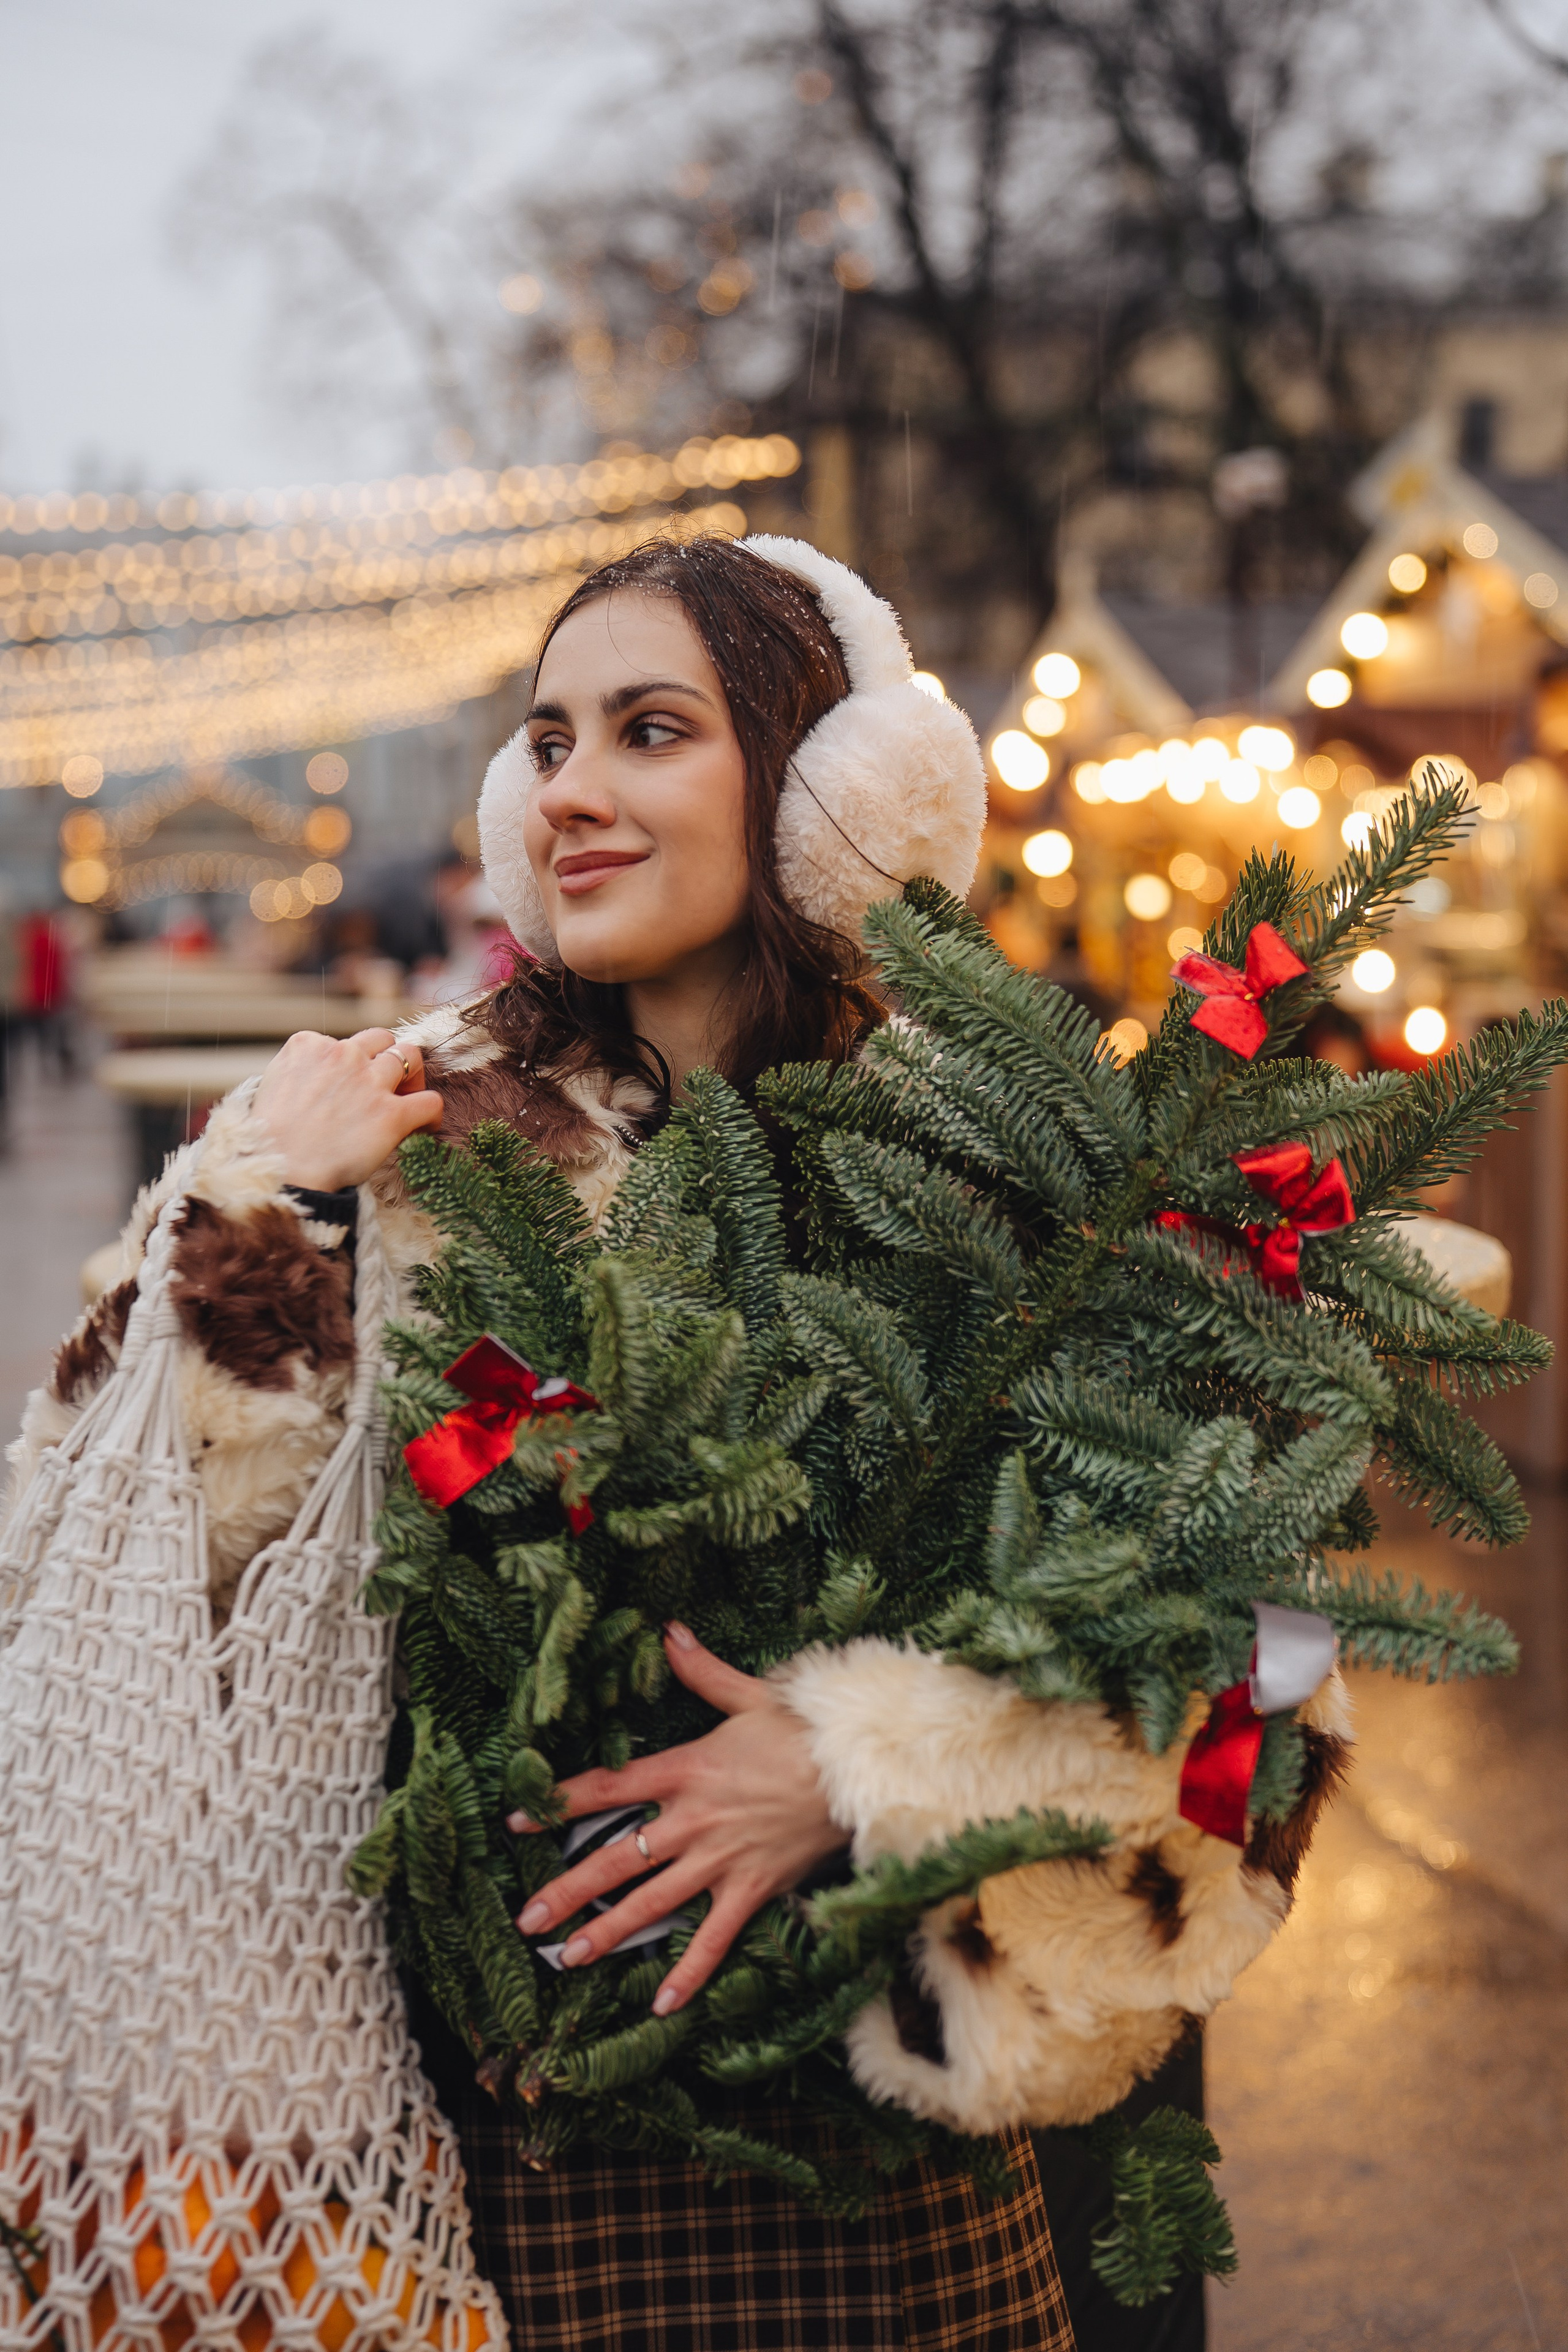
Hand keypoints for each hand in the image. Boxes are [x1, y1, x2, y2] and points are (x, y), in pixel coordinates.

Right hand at [252, 1028, 443, 1190]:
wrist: (280, 1170)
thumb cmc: (271, 1139)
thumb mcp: (271, 1085)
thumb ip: (299, 1070)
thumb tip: (317, 1076)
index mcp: (308, 1044)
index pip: (344, 1041)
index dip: (350, 1064)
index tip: (346, 1088)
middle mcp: (342, 1054)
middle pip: (382, 1039)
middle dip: (386, 1058)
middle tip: (384, 1086)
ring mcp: (370, 1082)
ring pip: (410, 1056)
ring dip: (411, 1077)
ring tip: (405, 1100)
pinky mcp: (392, 1114)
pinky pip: (430, 1101)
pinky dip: (432, 1113)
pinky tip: (424, 1126)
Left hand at [510, 1624, 845, 2015]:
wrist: (861, 1770)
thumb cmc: (806, 1731)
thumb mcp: (750, 1695)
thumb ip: (703, 1670)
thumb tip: (670, 1631)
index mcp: (685, 1770)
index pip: (607, 1789)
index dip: (559, 1805)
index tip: (517, 1822)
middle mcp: (692, 1820)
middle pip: (616, 1859)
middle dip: (568, 1891)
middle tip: (526, 1919)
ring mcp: (720, 1860)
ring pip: (651, 1903)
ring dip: (608, 1933)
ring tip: (567, 1958)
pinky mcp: (752, 1889)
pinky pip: (714, 1939)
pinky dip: (688, 1972)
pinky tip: (660, 2003)